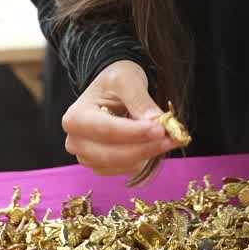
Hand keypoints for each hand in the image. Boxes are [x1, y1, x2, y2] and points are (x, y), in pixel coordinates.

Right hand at [62, 60, 175, 176]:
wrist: (111, 89)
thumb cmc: (115, 80)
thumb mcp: (127, 79)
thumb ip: (139, 100)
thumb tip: (156, 122)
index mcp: (75, 118)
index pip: (107, 130)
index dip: (135, 133)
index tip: (160, 129)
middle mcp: (75, 141)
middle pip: (112, 154)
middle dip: (145, 147)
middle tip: (173, 137)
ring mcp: (86, 157)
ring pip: (122, 164)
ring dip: (148, 153)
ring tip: (169, 137)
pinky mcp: (101, 166)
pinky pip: (126, 170)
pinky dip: (143, 159)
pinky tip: (155, 144)